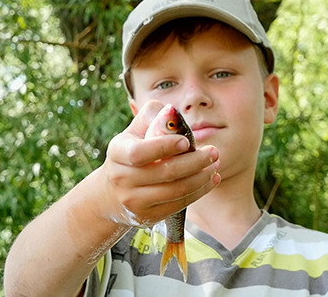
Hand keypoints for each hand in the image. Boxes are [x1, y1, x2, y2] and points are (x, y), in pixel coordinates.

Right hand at [101, 101, 220, 226]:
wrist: (111, 194)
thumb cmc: (130, 152)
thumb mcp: (134, 131)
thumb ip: (152, 116)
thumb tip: (172, 111)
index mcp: (118, 152)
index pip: (140, 152)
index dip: (164, 147)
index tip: (186, 141)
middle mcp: (122, 178)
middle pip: (166, 172)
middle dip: (195, 162)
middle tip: (214, 152)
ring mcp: (134, 200)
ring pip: (176, 190)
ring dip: (202, 178)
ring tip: (215, 165)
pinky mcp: (148, 216)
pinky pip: (179, 204)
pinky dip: (199, 192)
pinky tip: (211, 180)